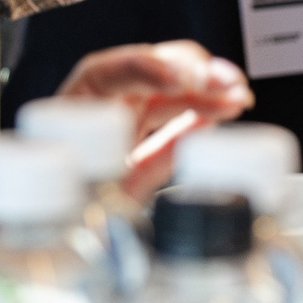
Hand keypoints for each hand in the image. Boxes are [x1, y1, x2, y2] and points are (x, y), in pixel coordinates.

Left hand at [56, 40, 252, 196]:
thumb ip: (151, 165)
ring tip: (239, 95)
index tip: (179, 82)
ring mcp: (126, 107)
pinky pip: (178, 108)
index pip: (110, 71)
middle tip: (225, 85)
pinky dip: (206, 107)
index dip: (148, 69)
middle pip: (151, 67)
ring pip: (171, 84)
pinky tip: (230, 106)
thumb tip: (193, 138)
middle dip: (193, 72)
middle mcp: (104, 100)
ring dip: (209, 86)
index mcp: (77, 109)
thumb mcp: (113, 197)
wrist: (63, 235)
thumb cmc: (77, 213)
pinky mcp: (145, 121)